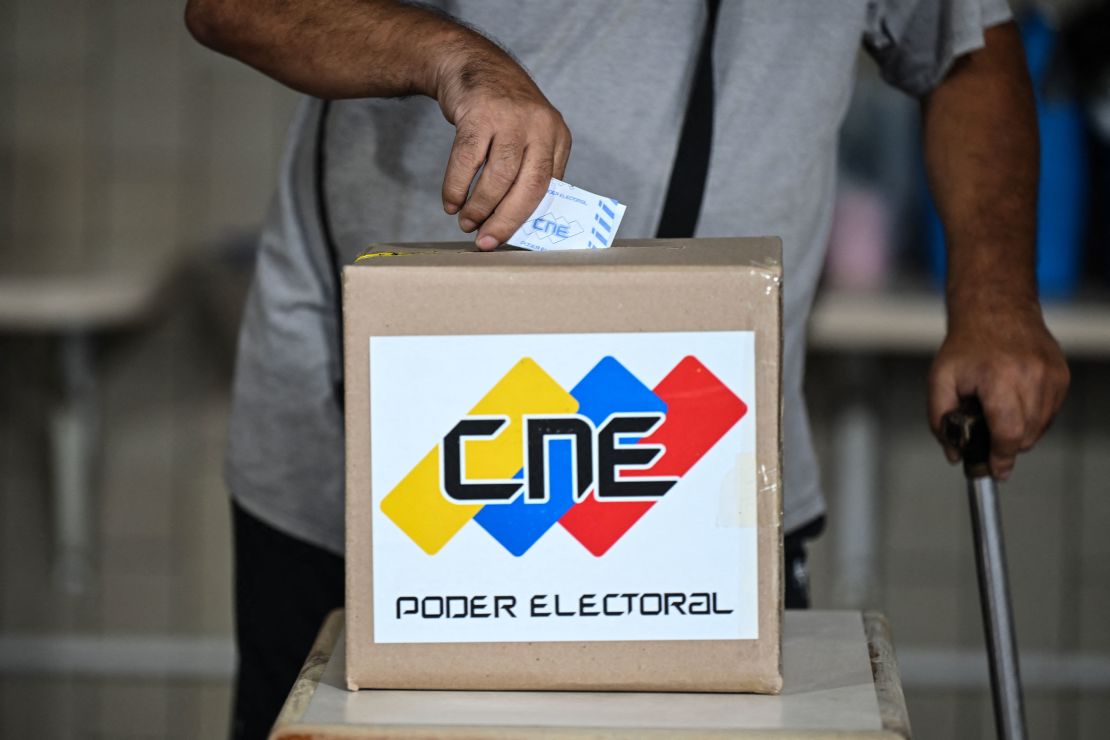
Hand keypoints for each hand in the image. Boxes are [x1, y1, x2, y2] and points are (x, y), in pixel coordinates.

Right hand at [434, 42, 570, 249]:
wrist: (473, 64)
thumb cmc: (502, 111)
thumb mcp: (530, 134)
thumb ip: (530, 171)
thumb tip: (518, 223)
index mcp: (558, 137)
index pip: (548, 188)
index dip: (527, 219)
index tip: (509, 239)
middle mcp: (540, 126)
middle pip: (528, 187)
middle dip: (505, 221)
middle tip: (486, 241)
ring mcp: (510, 118)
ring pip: (498, 177)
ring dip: (480, 207)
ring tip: (466, 222)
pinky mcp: (479, 113)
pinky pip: (467, 160)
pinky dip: (457, 187)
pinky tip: (451, 203)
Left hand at [928, 295, 1068, 479]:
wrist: (996, 310)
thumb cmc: (966, 346)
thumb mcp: (939, 379)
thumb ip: (940, 419)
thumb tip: (954, 453)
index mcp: (999, 378)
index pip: (1008, 432)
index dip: (1001, 457)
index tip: (995, 470)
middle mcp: (1031, 377)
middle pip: (1025, 435)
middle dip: (1005, 445)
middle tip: (987, 436)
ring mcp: (1051, 376)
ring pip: (1039, 428)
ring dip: (1019, 431)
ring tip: (998, 412)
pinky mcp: (1062, 376)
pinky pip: (1049, 413)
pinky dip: (1032, 417)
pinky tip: (1014, 402)